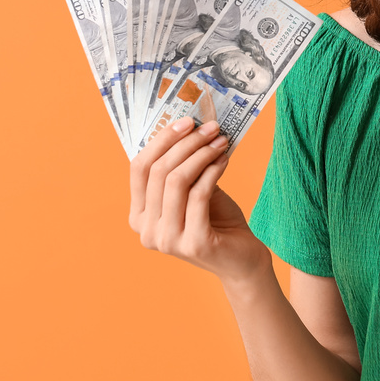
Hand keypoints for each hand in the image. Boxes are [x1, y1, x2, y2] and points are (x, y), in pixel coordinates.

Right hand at [127, 117, 268, 282]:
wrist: (241, 259)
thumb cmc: (216, 220)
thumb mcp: (191, 191)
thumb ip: (181, 168)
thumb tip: (188, 127)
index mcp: (138, 216)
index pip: (139, 169)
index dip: (161, 140)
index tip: (186, 121)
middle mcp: (146, 231)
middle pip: (159, 172)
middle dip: (187, 143)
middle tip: (210, 127)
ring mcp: (167, 240)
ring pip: (177, 181)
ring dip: (202, 154)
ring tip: (220, 141)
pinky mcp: (193, 243)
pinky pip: (199, 194)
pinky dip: (213, 171)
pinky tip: (224, 160)